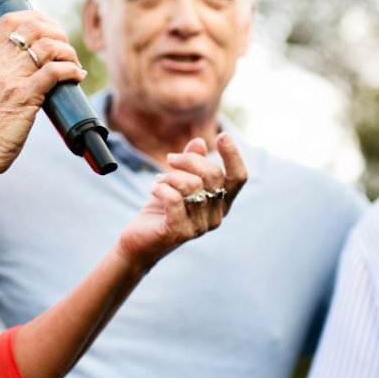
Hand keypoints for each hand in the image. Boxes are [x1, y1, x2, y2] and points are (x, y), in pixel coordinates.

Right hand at [0, 11, 84, 175]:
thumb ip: (4, 73)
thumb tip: (32, 66)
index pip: (10, 20)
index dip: (36, 17)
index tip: (51, 29)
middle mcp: (0, 64)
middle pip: (34, 27)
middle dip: (58, 33)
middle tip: (66, 50)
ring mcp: (12, 79)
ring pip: (48, 46)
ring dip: (69, 53)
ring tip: (74, 65)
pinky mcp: (25, 97)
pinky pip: (55, 71)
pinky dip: (72, 70)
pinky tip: (77, 77)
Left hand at [115, 133, 246, 269]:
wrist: (140, 242)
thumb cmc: (162, 209)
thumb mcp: (177, 182)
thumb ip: (191, 163)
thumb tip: (199, 143)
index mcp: (221, 202)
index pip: (238, 178)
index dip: (233, 156)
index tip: (223, 135)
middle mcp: (216, 216)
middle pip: (212, 174)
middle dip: (188, 159)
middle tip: (170, 159)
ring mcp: (201, 226)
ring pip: (191, 184)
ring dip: (170, 176)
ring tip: (159, 181)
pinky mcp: (181, 231)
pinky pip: (174, 198)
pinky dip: (161, 188)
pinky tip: (153, 189)